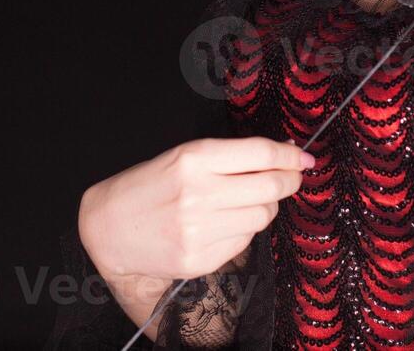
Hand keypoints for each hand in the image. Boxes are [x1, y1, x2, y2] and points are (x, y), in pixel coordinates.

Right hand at [79, 136, 312, 285]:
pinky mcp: (199, 259)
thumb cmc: (150, 185)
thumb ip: (230, 156)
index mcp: (194, 158)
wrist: (110, 227)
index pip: (262, 155)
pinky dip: (244, 229)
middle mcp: (199, 193)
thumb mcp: (184, 156)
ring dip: (265, 207)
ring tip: (248, 201)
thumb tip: (282, 155)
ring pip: (262, 216)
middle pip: (271, 187)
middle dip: (289, 181)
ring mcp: (199, 230)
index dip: (291, 156)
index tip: (303, 158)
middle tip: (291, 178)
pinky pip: (244, 241)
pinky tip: (226, 223)